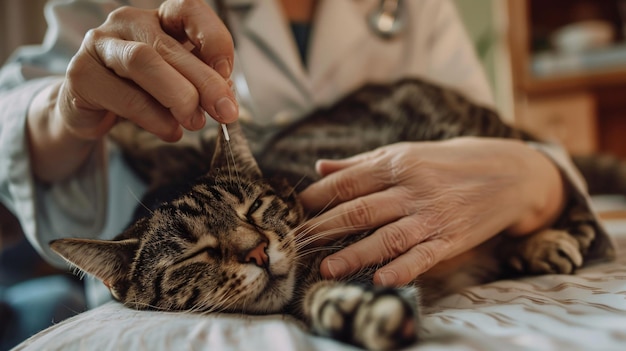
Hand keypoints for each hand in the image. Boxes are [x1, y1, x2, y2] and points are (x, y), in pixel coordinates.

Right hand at [58, 0, 236, 141]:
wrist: (91, 112)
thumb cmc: (142, 92)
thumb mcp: (178, 84)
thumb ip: (201, 84)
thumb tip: (225, 97)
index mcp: (158, 19)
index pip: (189, 10)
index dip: (213, 38)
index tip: (227, 73)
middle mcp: (127, 22)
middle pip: (169, 46)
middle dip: (205, 83)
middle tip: (225, 112)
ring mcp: (99, 44)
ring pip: (143, 63)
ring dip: (177, 97)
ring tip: (194, 122)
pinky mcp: (81, 74)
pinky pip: (124, 96)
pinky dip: (154, 118)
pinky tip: (170, 131)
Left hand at [298, 138, 564, 285]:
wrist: (510, 172)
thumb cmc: (449, 163)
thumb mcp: (407, 154)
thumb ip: (362, 163)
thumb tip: (320, 167)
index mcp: (396, 163)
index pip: (347, 181)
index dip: (318, 197)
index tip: (294, 211)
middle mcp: (411, 188)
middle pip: (359, 210)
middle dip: (324, 228)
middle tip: (297, 245)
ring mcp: (432, 214)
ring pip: (386, 237)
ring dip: (354, 254)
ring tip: (327, 270)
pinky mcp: (451, 238)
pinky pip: (423, 256)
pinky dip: (402, 269)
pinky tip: (381, 280)